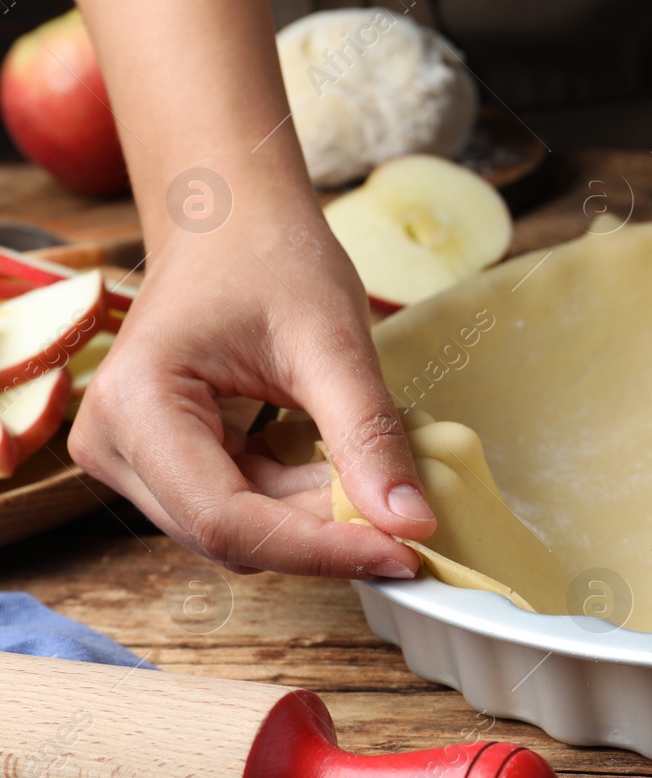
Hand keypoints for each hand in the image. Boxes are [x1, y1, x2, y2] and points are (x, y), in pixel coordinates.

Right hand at [69, 204, 437, 575]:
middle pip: (230, 534)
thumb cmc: (271, 259)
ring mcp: (131, 458)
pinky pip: (239, 508)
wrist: (232, 222)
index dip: (321, 549)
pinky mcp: (162, 462)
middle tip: (409, 521)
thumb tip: (412, 526)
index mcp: (138, 407)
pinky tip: (341, 471)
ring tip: (375, 479)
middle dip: (323, 534)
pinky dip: (298, 500)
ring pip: (238, 531)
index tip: (405, 555)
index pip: (228, 520)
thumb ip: (368, 437)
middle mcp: (113, 445)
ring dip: (314, 519)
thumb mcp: (333, 343)